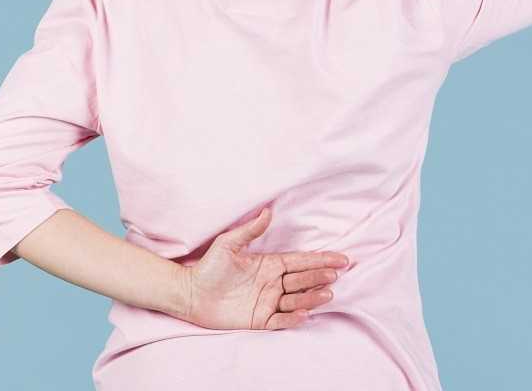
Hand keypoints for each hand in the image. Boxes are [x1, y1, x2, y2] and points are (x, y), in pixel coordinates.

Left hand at [178, 206, 349, 330]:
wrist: (191, 293)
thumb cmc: (209, 267)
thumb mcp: (229, 243)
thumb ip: (251, 230)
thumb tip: (268, 211)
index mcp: (270, 265)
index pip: (300, 261)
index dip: (320, 260)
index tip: (341, 259)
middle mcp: (273, 283)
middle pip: (302, 280)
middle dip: (320, 277)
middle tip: (335, 276)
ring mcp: (268, 302)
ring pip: (296, 300)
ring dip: (312, 297)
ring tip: (326, 293)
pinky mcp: (260, 320)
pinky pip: (281, 319)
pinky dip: (293, 317)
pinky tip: (304, 312)